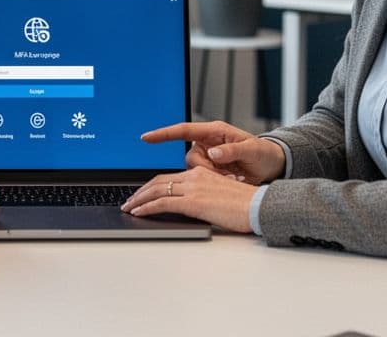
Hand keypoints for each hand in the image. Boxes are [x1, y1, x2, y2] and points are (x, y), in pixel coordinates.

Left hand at [120, 166, 258, 232]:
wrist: (258, 206)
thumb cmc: (246, 205)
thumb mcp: (221, 195)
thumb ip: (205, 196)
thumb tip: (193, 205)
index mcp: (201, 174)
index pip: (169, 178)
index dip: (151, 186)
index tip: (141, 193)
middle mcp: (195, 177)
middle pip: (158, 181)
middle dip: (140, 192)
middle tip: (128, 201)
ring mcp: (193, 188)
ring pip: (157, 190)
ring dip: (138, 199)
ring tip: (128, 207)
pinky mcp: (193, 201)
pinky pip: (163, 202)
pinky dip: (147, 207)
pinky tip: (138, 213)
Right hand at [142, 120, 284, 183]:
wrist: (272, 165)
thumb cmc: (263, 153)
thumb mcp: (251, 150)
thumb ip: (232, 150)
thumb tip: (213, 152)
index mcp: (214, 131)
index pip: (183, 130)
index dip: (163, 134)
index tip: (146, 138)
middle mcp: (207, 143)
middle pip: (189, 158)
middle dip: (203, 171)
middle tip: (227, 174)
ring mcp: (208, 157)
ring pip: (194, 172)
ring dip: (211, 178)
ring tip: (234, 177)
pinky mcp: (211, 170)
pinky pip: (202, 179)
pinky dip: (215, 183)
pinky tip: (232, 180)